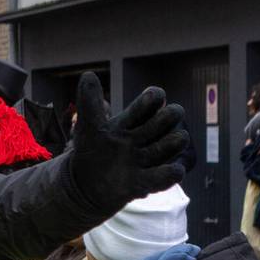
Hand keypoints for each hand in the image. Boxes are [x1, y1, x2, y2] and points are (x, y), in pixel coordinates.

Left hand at [70, 72, 187, 209]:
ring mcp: (149, 158)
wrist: (84, 185)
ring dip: (173, 141)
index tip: (153, 97)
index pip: (151, 101)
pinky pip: (170, 175)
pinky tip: (171, 170)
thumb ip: (89, 103)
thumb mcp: (88, 126)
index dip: (152, 98)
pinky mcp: (149, 181)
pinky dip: (171, 172)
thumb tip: (88, 75)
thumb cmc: (90, 150)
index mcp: (131, 120)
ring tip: (169, 142)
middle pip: (169, 118)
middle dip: (168, 116)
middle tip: (163, 118)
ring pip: (175, 142)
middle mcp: (145, 136)